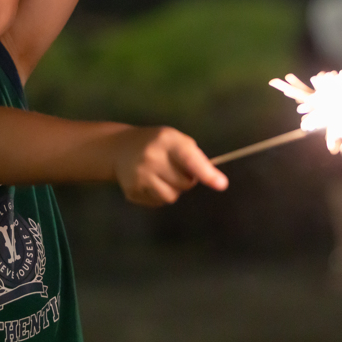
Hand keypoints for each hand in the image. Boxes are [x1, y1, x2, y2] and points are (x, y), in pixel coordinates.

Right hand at [114, 127, 228, 206]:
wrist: (119, 148)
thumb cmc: (156, 143)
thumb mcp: (174, 139)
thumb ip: (194, 156)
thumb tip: (214, 179)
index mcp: (166, 141)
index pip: (190, 159)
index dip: (207, 173)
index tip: (222, 184)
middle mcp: (151, 158)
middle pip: (185, 183)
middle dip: (187, 179)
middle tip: (175, 167)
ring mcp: (139, 176)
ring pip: (172, 197)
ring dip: (173, 189)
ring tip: (162, 175)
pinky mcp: (132, 191)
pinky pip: (158, 202)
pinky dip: (159, 194)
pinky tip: (150, 181)